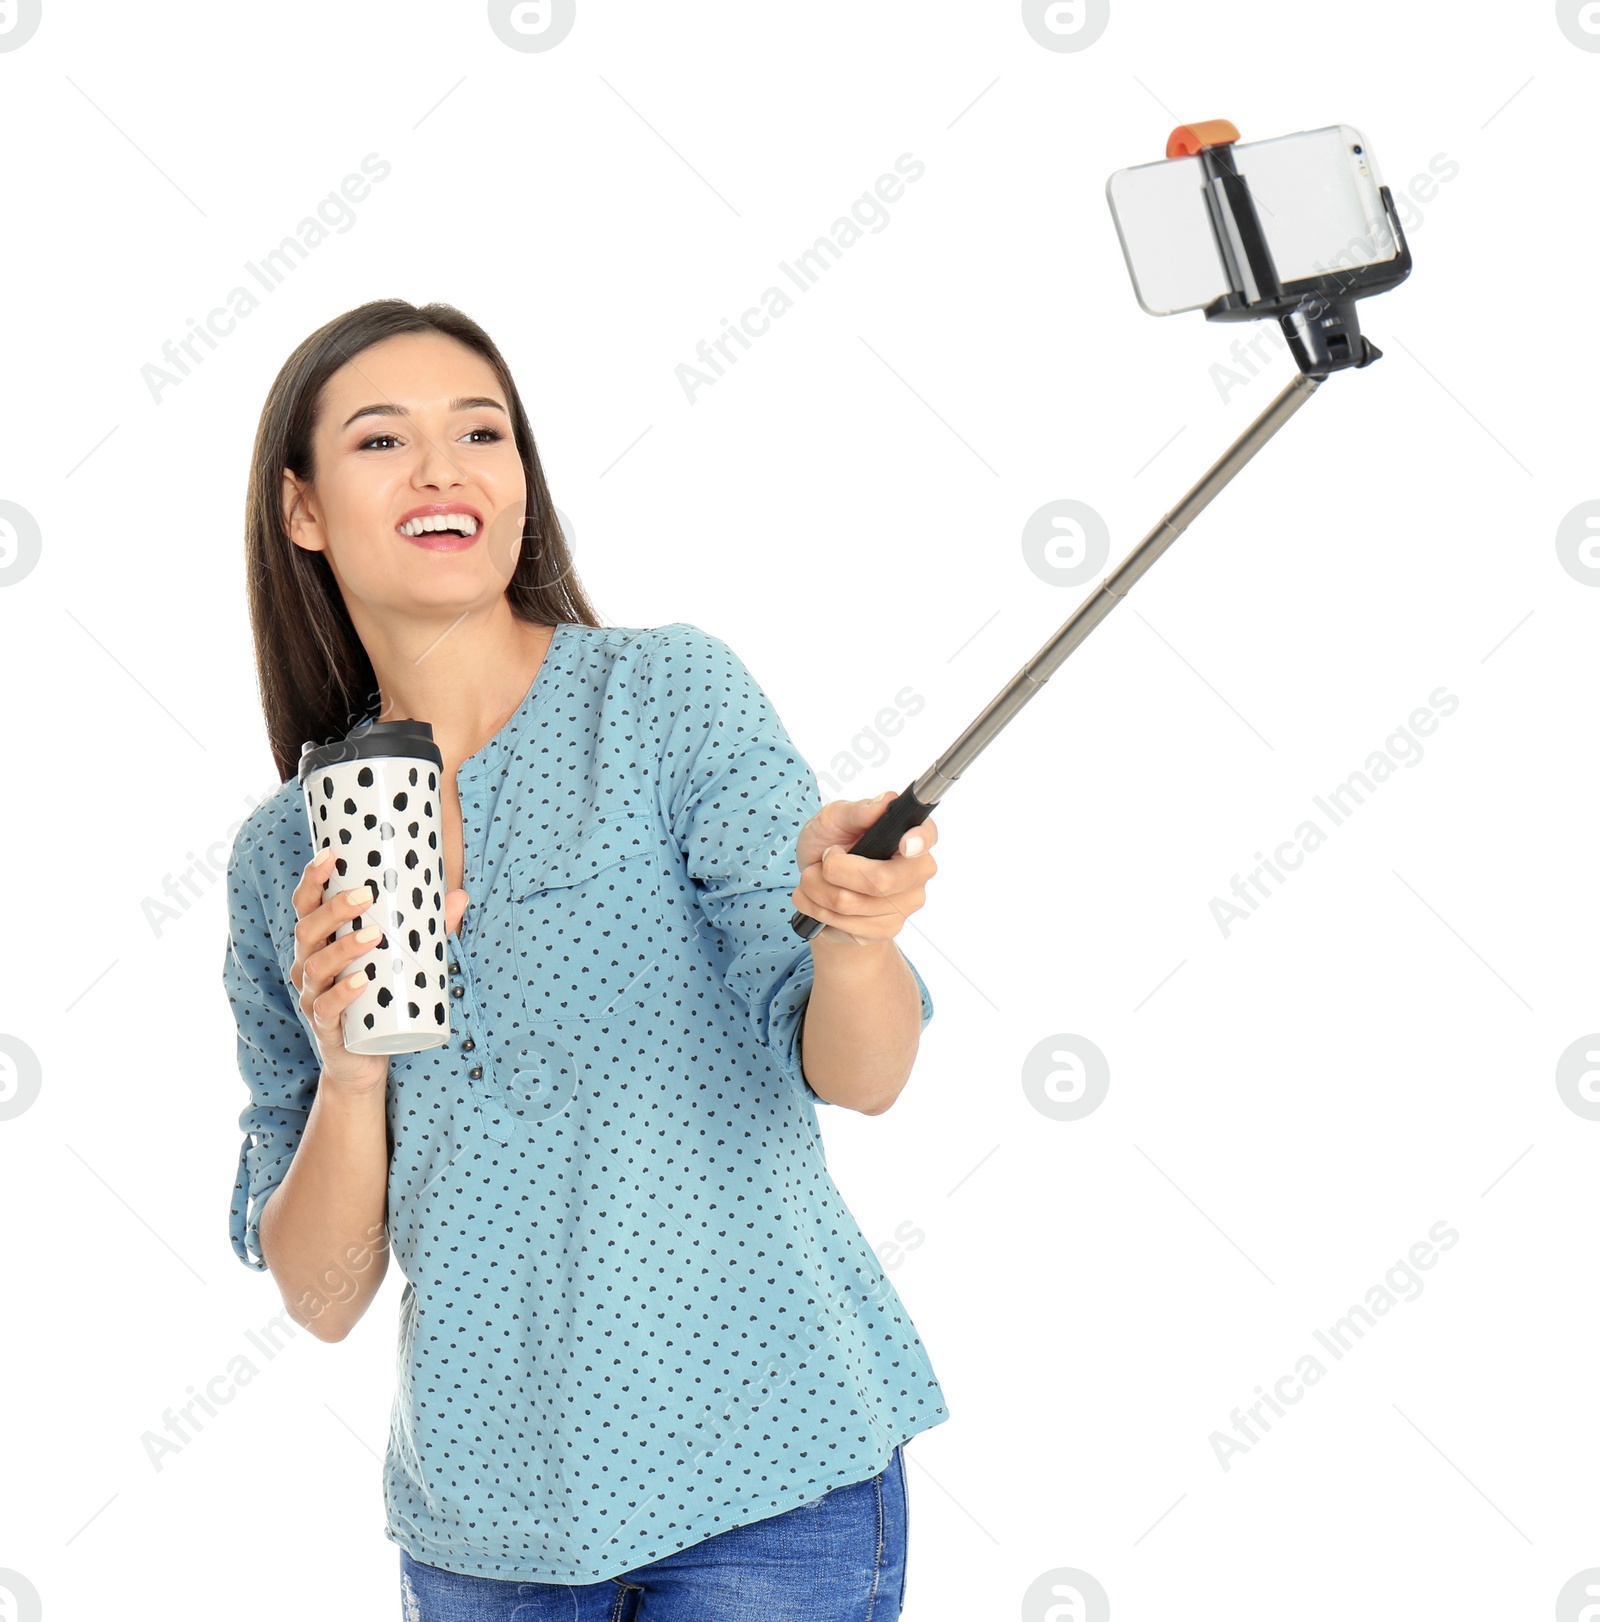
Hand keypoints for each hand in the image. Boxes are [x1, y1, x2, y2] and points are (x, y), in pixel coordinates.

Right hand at [289, 847, 471, 1092]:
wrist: (363, 1060)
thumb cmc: (378, 998)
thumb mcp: (400, 960)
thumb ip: (428, 930)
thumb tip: (461, 896)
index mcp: (319, 943)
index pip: (306, 905)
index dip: (312, 879)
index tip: (329, 854)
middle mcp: (307, 966)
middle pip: (306, 930)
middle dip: (333, 908)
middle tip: (365, 894)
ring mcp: (312, 997)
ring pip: (316, 966)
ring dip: (343, 947)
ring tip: (374, 935)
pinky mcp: (325, 1027)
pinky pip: (327, 1007)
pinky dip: (343, 993)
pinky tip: (362, 981)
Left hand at [791, 790, 937, 945]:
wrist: (815, 886)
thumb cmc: (830, 844)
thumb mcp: (832, 819)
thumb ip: (856, 811)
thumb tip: (885, 801)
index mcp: (911, 834)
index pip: (926, 836)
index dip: (918, 841)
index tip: (904, 844)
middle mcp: (917, 870)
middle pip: (881, 880)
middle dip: (835, 869)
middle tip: (826, 857)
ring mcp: (906, 903)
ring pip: (850, 903)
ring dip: (817, 888)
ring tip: (814, 877)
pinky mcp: (887, 928)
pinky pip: (844, 923)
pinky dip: (818, 908)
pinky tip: (819, 898)